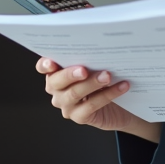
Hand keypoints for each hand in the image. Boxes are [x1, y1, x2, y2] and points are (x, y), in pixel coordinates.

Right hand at [35, 57, 159, 141]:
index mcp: (57, 74)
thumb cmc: (104, 80)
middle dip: (70, 74)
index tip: (51, 62)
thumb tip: (98, 45)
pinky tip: (121, 87)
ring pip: (74, 93)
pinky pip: (91, 106)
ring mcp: (67, 105)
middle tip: (84, 69)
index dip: (44, 65)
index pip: (43, 67)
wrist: (120, 105)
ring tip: (108, 75)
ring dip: (92, 83)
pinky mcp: (80, 117)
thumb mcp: (95, 66)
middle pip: (56, 81)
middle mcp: (57, 90)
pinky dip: (107, 95)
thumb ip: (89, 58)